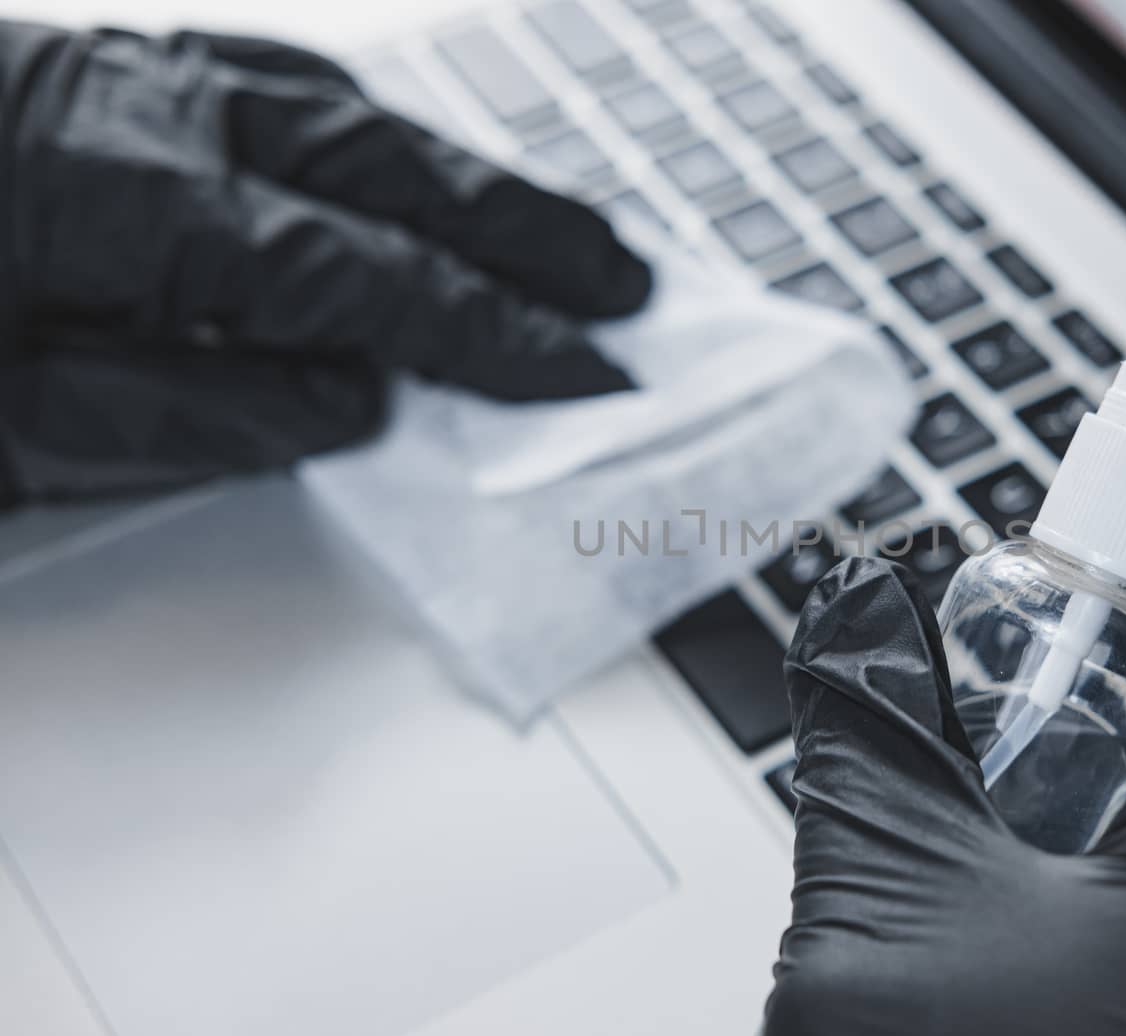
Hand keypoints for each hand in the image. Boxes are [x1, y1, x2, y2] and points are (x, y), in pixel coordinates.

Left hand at [0, 23, 649, 504]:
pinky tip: (417, 160)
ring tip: (554, 230)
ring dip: (462, 175)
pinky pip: (278, 80)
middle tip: (621, 283)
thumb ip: (196, 418)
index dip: (493, 331)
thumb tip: (359, 404)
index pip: (369, 276)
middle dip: (522, 232)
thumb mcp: (9, 426)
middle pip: (388, 169)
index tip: (582, 373)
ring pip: (346, 111)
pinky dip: (369, 128)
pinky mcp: (110, 74)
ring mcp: (129, 76)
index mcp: (122, 199)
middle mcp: (144, 113)